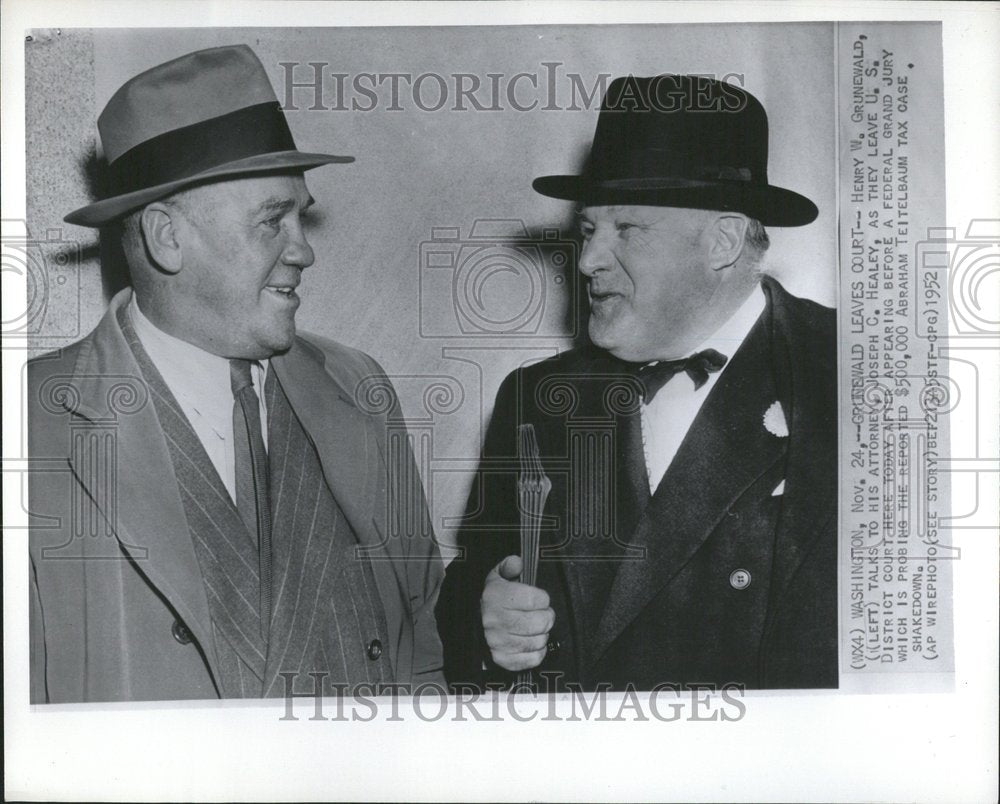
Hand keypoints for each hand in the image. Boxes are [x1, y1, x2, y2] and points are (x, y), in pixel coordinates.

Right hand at [481, 555, 554, 671]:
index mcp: (496, 597)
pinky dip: (537, 651)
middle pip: (541, 621)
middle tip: (540, 614)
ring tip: (533, 627)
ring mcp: (499, 642)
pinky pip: (534, 658)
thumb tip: (517, 562)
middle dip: (546, 616)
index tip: (538, 599)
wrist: (471, 624)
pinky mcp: (503, 659)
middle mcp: (495, 621)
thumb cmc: (490, 600)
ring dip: (542, 634)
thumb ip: (509, 566)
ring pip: (540, 640)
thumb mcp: (497, 577)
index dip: (542, 598)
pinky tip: (530, 641)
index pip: (537, 599)